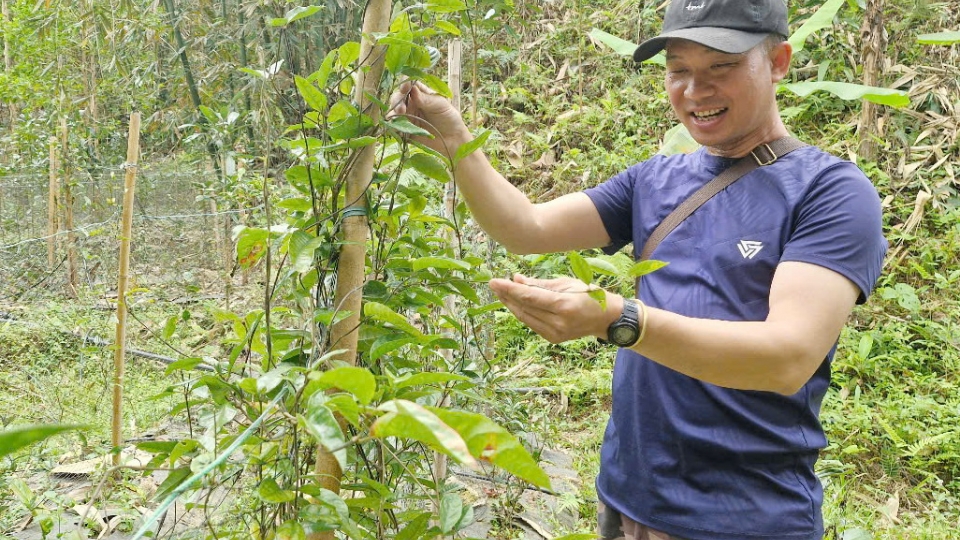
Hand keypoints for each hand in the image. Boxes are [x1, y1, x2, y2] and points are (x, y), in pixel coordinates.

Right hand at [388, 80, 472, 159]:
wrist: (452, 139)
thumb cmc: (449, 117)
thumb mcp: (440, 105)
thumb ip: (425, 99)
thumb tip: (412, 89)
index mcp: (420, 93)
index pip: (409, 85)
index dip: (405, 85)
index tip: (404, 89)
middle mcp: (411, 103)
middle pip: (398, 98)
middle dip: (397, 102)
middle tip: (401, 109)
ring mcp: (407, 116)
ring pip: (394, 112)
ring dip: (393, 114)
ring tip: (397, 117)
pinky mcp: (405, 129)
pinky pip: (395, 127)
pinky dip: (393, 127)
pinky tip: (396, 128)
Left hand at [488, 273, 622, 343]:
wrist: (606, 319)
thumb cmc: (588, 295)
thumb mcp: (566, 283)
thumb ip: (539, 284)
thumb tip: (516, 280)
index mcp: (564, 305)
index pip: (529, 297)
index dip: (509, 289)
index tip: (494, 281)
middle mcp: (558, 322)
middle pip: (524, 308)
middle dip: (507, 296)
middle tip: (494, 284)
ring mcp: (555, 333)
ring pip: (525, 317)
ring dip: (512, 304)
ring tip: (501, 291)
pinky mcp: (553, 339)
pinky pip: (532, 324)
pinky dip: (522, 313)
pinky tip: (515, 303)